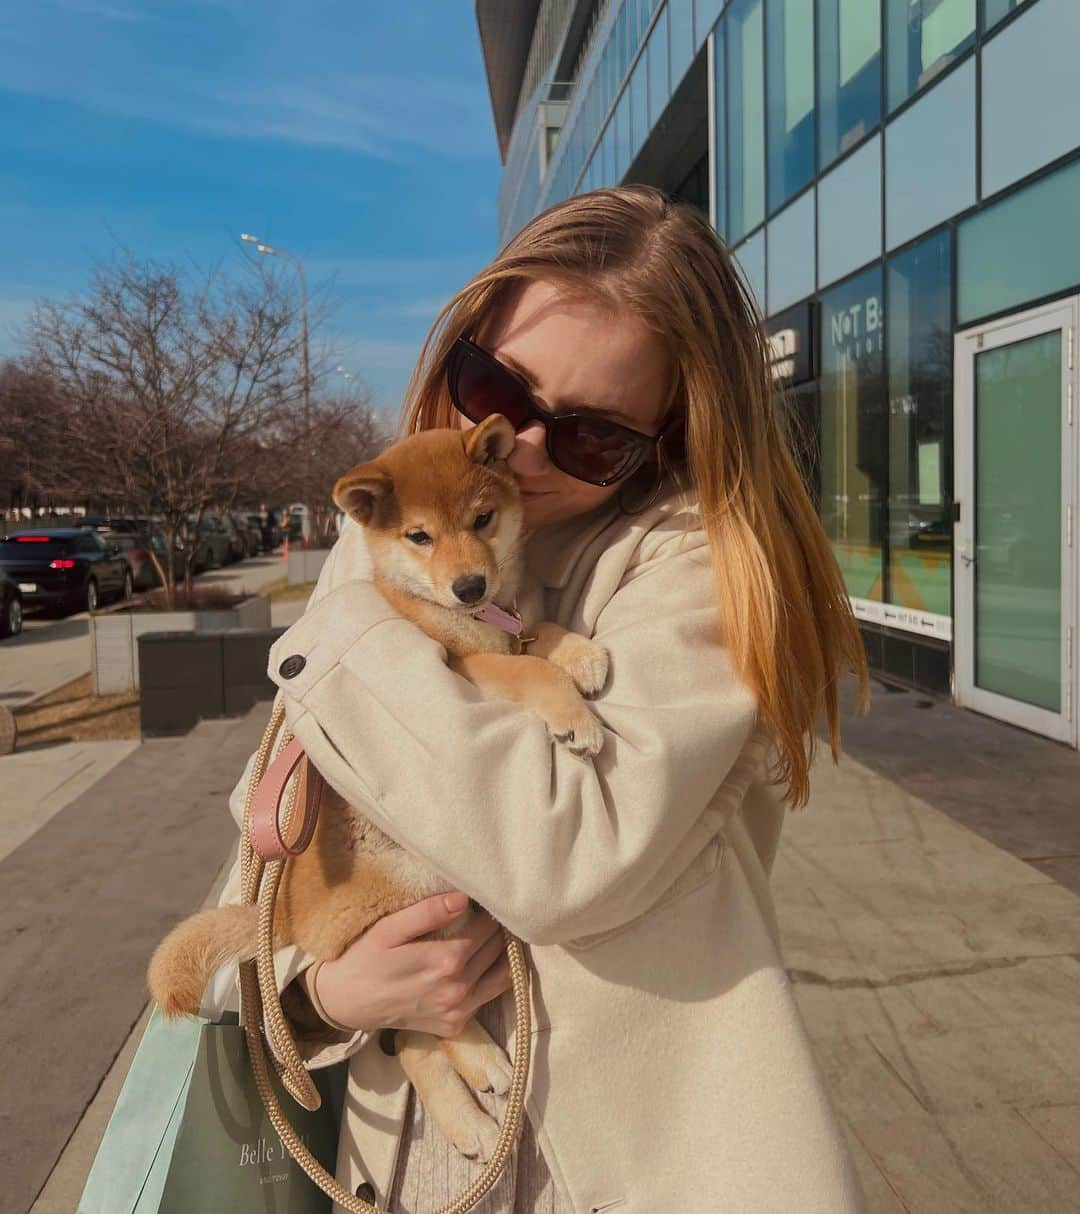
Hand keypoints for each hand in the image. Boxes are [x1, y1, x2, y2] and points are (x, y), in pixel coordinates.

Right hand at [312, 892, 511, 1037]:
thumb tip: (463, 898)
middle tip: (491, 914)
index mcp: (444, 961)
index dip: (489, 911)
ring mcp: (457, 1012)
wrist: (346, 1003)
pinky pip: (487, 998)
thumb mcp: (388, 929)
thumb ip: (427, 913)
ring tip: (493, 936)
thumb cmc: (365, 958)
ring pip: (501, 976)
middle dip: (497, 930)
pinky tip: (481, 963)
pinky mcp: (455, 1025)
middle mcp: (457, 989)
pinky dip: (491, 979)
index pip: (488, 928)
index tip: (484, 899)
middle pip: (496, 950)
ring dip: (502, 954)